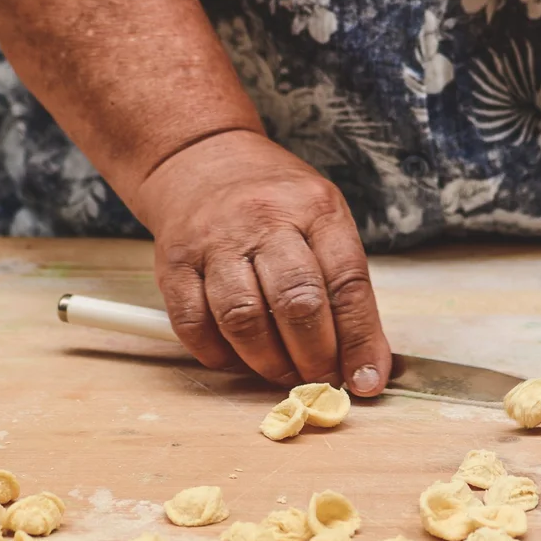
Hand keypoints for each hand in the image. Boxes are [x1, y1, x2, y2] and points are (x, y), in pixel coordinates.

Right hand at [133, 130, 391, 394]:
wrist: (200, 160)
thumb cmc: (273, 202)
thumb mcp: (323, 221)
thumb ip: (344, 287)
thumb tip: (365, 364)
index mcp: (314, 208)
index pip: (347, 282)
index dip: (359, 340)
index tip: (366, 380)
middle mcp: (264, 219)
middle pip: (296, 302)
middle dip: (314, 357)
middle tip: (321, 379)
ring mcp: (214, 241)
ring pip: (243, 319)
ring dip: (267, 362)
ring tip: (282, 372)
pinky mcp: (175, 264)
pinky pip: (194, 324)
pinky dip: (219, 355)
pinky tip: (237, 358)